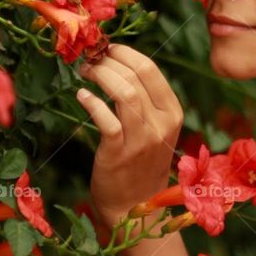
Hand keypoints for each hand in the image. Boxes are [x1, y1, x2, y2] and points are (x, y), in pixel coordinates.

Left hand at [75, 44, 183, 225]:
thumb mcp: (156, 128)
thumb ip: (146, 100)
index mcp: (173, 112)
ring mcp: (143, 139)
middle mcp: (162, 123)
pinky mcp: (120, 152)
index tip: (107, 49)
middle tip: (90, 58)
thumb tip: (117, 63)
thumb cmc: (141, 162)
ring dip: (101, 75)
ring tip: (86, 71)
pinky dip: (92, 102)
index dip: (125, 53)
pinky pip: (106, 119)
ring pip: (125, 92)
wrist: (136, 206)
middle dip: (109, 60)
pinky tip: (82, 95)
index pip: (151, 69)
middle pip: (136, 76)